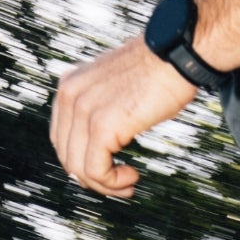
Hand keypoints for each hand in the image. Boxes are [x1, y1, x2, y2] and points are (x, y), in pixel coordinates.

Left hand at [50, 36, 197, 197]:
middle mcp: (69, 95)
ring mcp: (83, 110)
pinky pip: (96, 171)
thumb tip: (103, 142)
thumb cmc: (158, 71)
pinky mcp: (101, 126)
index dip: (84, 163)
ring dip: (106, 185)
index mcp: (69, 85)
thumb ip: (101, 109)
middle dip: (94, 179)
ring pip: (79, 169)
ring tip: (128, 183)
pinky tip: (132, 176)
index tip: (111, 169)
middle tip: (122, 184)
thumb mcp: (117, 89)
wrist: (177, 54)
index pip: (62, 139)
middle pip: (68, 157)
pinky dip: (113, 183)